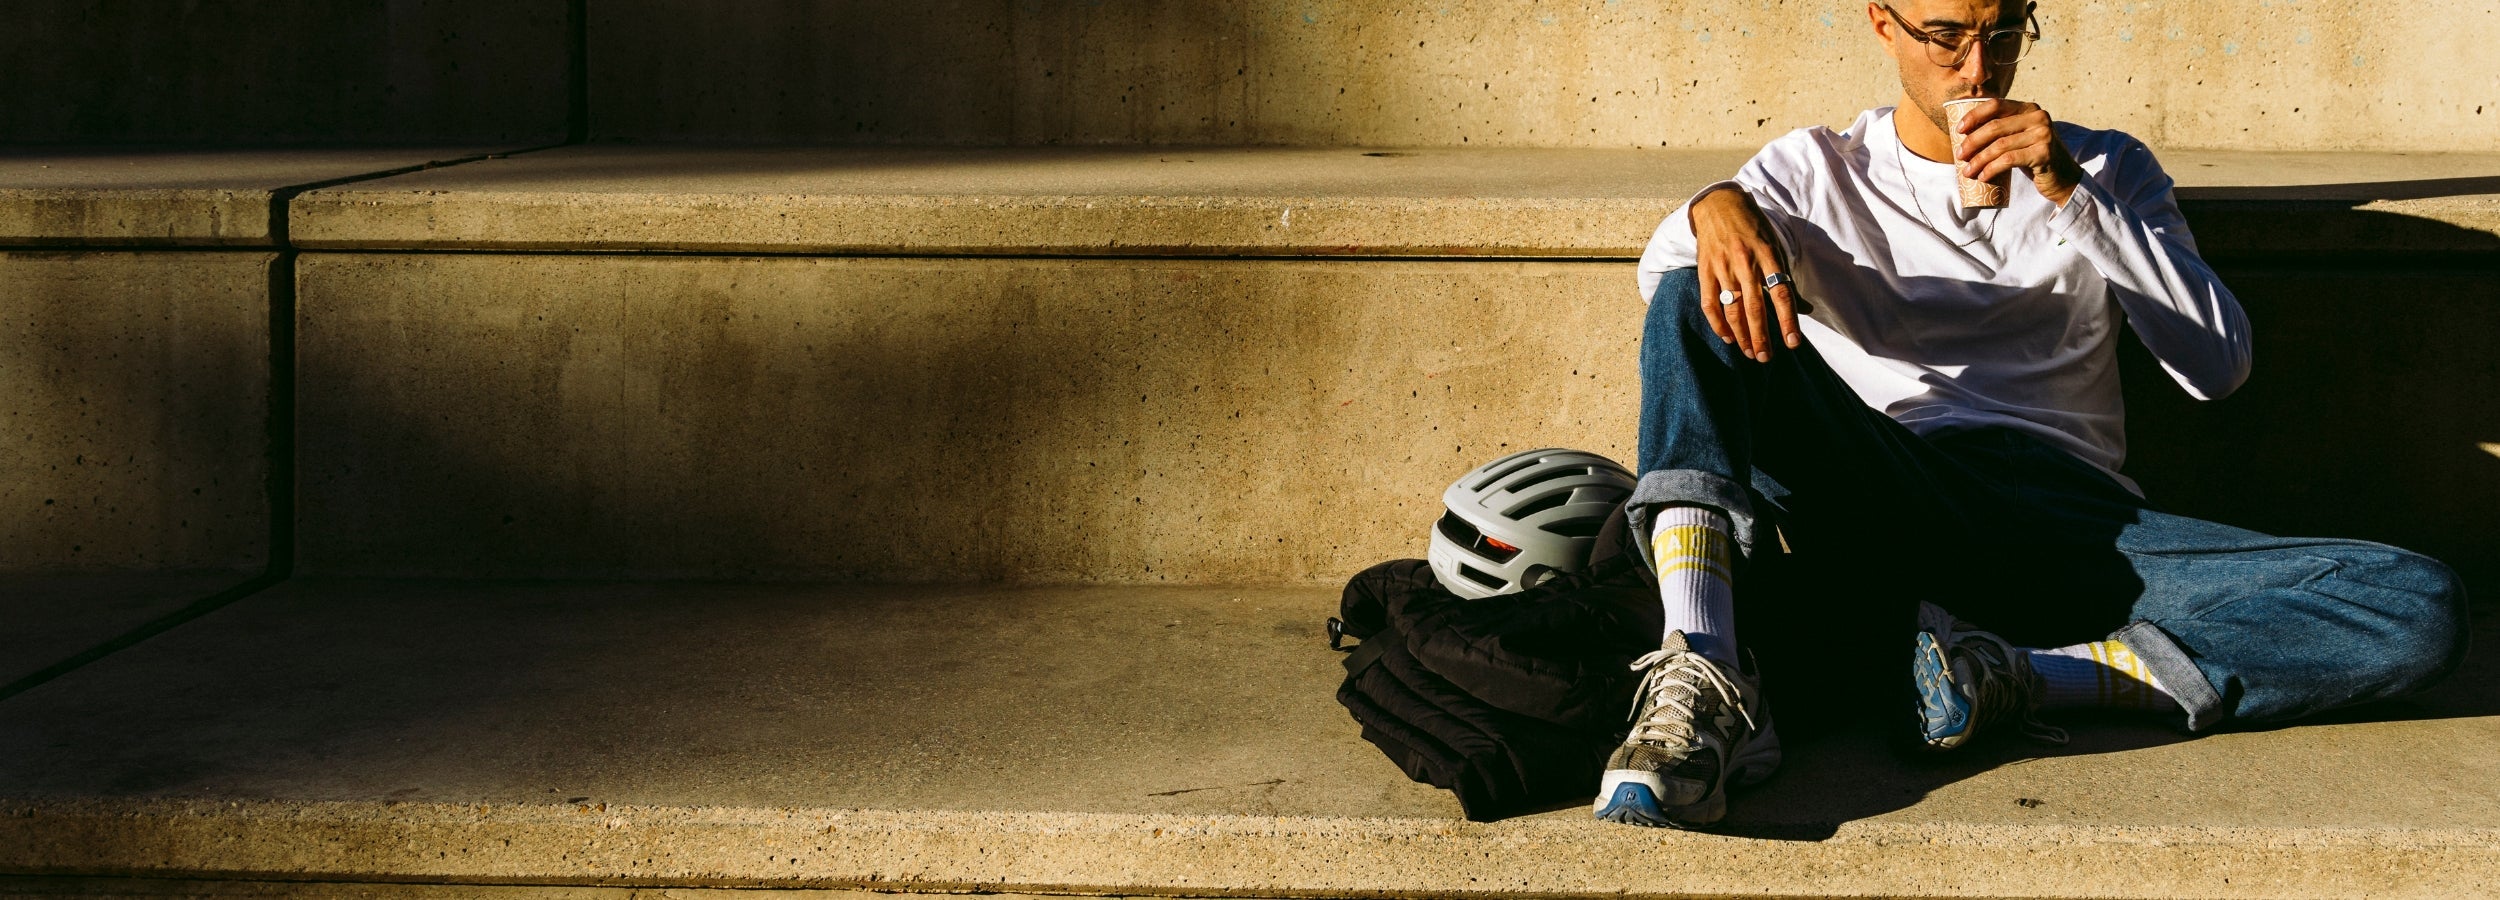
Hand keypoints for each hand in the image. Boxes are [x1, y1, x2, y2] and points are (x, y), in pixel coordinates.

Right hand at [1689, 186, 1809, 361]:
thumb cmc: (1752, 228)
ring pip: (1732, 308)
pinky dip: (1717, 323)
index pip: (1781, 293)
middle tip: (1766, 358)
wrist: (1719, 205)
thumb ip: (1786, 278)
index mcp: (1767, 255)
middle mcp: (1745, 262)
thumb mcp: (1775, 246)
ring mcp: (1722, 267)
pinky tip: (1728, 337)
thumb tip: (1804, 309)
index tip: (1793, 343)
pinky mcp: (1705, 270)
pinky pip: (1709, 303)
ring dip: (1742, 334)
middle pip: (1755, 307)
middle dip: (1761, 336)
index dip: (1788, 320)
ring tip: (1750, 352)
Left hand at [1952, 98, 2086, 205]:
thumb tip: (1964, 134)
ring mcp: (2043, 134)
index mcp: (2029, 108)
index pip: (1996, 105)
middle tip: (1959, 156)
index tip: (1958, 130)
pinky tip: (1983, 176)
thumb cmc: (2033, 158)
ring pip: (2000, 145)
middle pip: (1995, 127)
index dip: (1974, 116)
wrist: (2063, 178)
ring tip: (1967, 171)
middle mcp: (2038, 117)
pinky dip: (1992, 169)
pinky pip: (2009, 159)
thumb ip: (2003, 130)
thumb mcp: (2020, 138)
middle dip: (1972, 142)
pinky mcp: (2044, 153)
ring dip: (1979, 160)